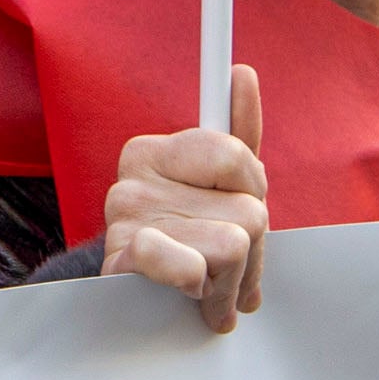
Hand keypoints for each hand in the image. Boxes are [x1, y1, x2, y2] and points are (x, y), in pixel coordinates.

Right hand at [101, 64, 268, 332]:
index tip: (240, 201)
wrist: (137, 306)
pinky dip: (201, 287)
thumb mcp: (216, 189)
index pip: (234, 154)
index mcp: (155, 152)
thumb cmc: (187, 242)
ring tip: (210, 285)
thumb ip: (235, 133)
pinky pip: (192, 266)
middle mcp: (133, 180)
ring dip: (233, 282)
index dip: (252, 188)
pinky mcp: (125, 265)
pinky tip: (190, 293)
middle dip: (253, 249)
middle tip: (228, 264)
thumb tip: (242, 73)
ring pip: (235, 246)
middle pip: (248, 208)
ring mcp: (125, 222)